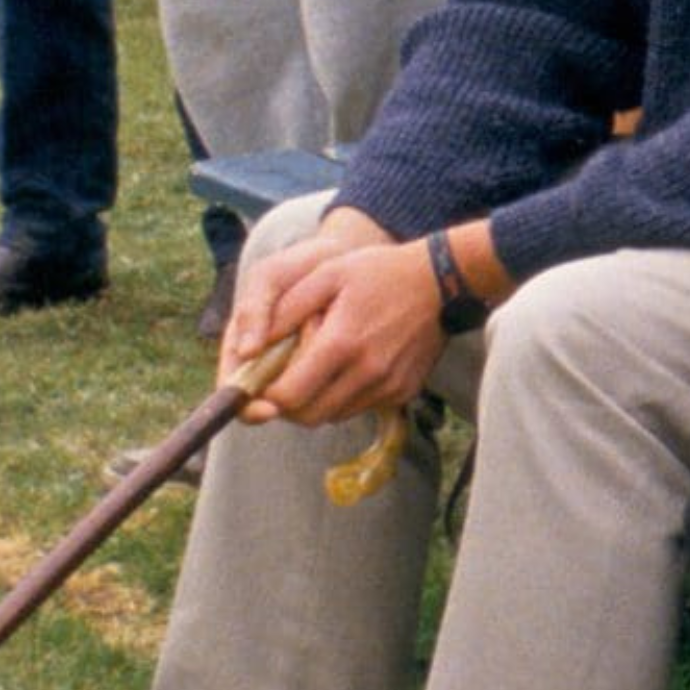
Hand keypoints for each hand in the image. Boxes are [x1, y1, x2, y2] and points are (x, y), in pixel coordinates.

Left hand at [232, 207, 440, 423]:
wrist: (441, 281)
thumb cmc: (377, 272)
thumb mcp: (325, 276)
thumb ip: (284, 311)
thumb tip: (248, 348)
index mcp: (341, 343)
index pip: (289, 397)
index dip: (267, 394)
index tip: (262, 379)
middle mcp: (367, 373)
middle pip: (307, 417)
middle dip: (286, 405)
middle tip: (282, 379)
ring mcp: (388, 387)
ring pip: (332, 416)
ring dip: (315, 402)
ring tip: (315, 370)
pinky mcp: (403, 393)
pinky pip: (359, 408)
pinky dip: (343, 398)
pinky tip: (347, 367)